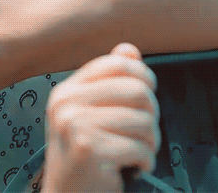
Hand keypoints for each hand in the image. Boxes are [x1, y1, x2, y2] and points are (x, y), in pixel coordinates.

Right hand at [42, 43, 159, 192]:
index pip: (119, 63)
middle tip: (144, 133)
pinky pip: (141, 147)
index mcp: (67, 91)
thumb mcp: (92, 114)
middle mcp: (66, 105)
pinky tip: (135, 168)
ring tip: (139, 152)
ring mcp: (75, 126)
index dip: (143, 76)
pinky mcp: (90, 150)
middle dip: (151, 115)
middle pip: (138, 90)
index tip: (146, 96)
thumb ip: (111, 80)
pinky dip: (146, 161)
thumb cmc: (86, 156)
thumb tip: (129, 48)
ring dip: (151, 142)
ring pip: (144, 120)